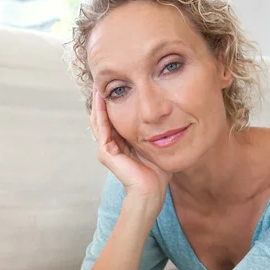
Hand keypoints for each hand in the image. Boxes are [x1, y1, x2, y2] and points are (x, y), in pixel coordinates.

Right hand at [90, 85, 172, 209]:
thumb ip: (158, 131)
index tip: (120, 82)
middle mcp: (111, 144)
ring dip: (99, 101)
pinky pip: (102, 127)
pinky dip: (101, 112)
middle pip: (103, 115)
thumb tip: (170, 115)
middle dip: (103, 97)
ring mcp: (106, 148)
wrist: (151, 192)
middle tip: (104, 77)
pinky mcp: (106, 152)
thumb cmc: (158, 173)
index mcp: (121, 143)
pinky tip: (102, 98)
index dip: (115, 100)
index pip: (114, 117)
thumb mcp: (157, 144)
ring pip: (99, 119)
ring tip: (99, 82)